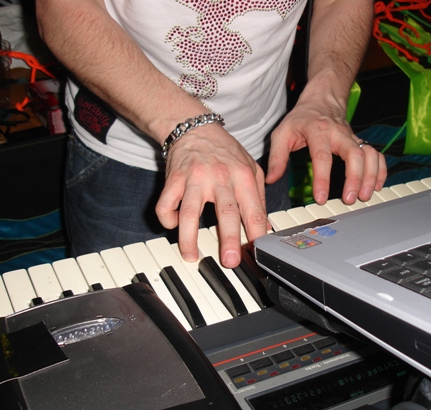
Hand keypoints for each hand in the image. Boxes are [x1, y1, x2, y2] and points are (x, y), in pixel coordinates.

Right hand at [155, 124, 267, 267]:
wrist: (195, 128)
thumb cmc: (225, 151)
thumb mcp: (251, 167)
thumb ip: (258, 197)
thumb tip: (265, 227)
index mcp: (243, 176)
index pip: (254, 209)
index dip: (257, 231)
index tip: (258, 250)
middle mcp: (220, 178)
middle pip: (226, 212)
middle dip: (229, 239)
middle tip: (230, 261)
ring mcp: (195, 179)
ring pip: (190, 212)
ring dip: (188, 238)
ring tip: (190, 256)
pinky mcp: (174, 179)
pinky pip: (166, 204)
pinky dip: (168, 219)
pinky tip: (174, 226)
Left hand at [267, 97, 386, 204]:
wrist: (322, 100)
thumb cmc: (301, 119)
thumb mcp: (282, 133)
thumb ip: (277, 157)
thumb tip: (272, 180)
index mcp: (318, 131)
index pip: (322, 156)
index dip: (322, 179)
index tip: (321, 198)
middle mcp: (339, 134)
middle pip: (354, 154)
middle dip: (355, 178)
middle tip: (350, 199)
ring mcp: (353, 138)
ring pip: (369, 155)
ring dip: (370, 176)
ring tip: (365, 196)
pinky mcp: (361, 143)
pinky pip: (377, 155)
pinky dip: (380, 170)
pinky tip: (377, 186)